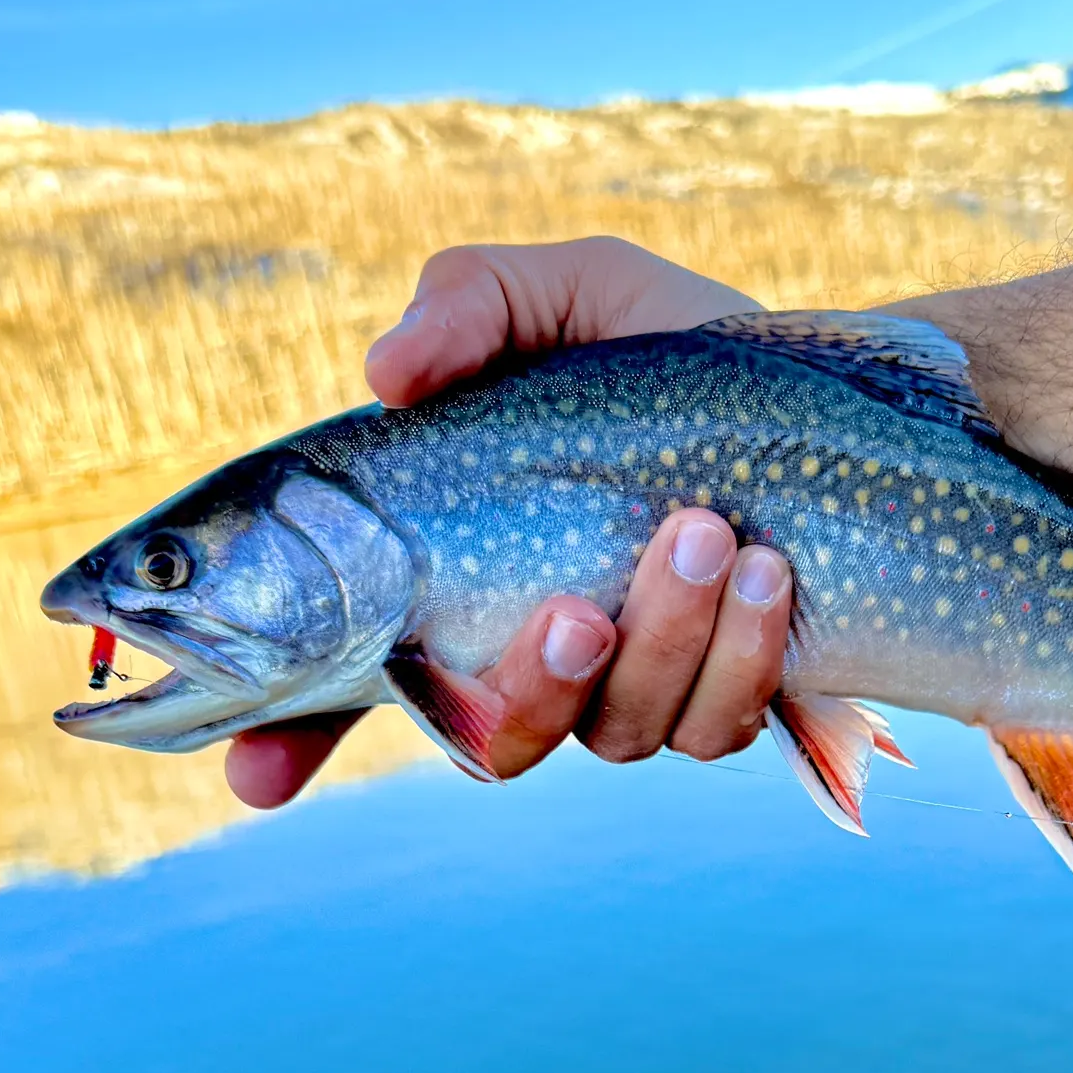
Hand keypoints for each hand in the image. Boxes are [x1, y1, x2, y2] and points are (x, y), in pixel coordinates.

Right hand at [225, 238, 793, 808]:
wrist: (815, 383)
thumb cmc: (662, 345)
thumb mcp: (560, 294)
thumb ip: (468, 308)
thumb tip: (388, 373)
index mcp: (457, 574)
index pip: (348, 682)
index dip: (290, 741)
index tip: (257, 777)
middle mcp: (534, 650)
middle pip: (494, 738)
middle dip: (530, 685)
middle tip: (575, 602)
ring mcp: (631, 685)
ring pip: (613, 734)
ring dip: (658, 643)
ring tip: (708, 533)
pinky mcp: (725, 696)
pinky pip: (714, 729)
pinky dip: (737, 660)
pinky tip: (770, 573)